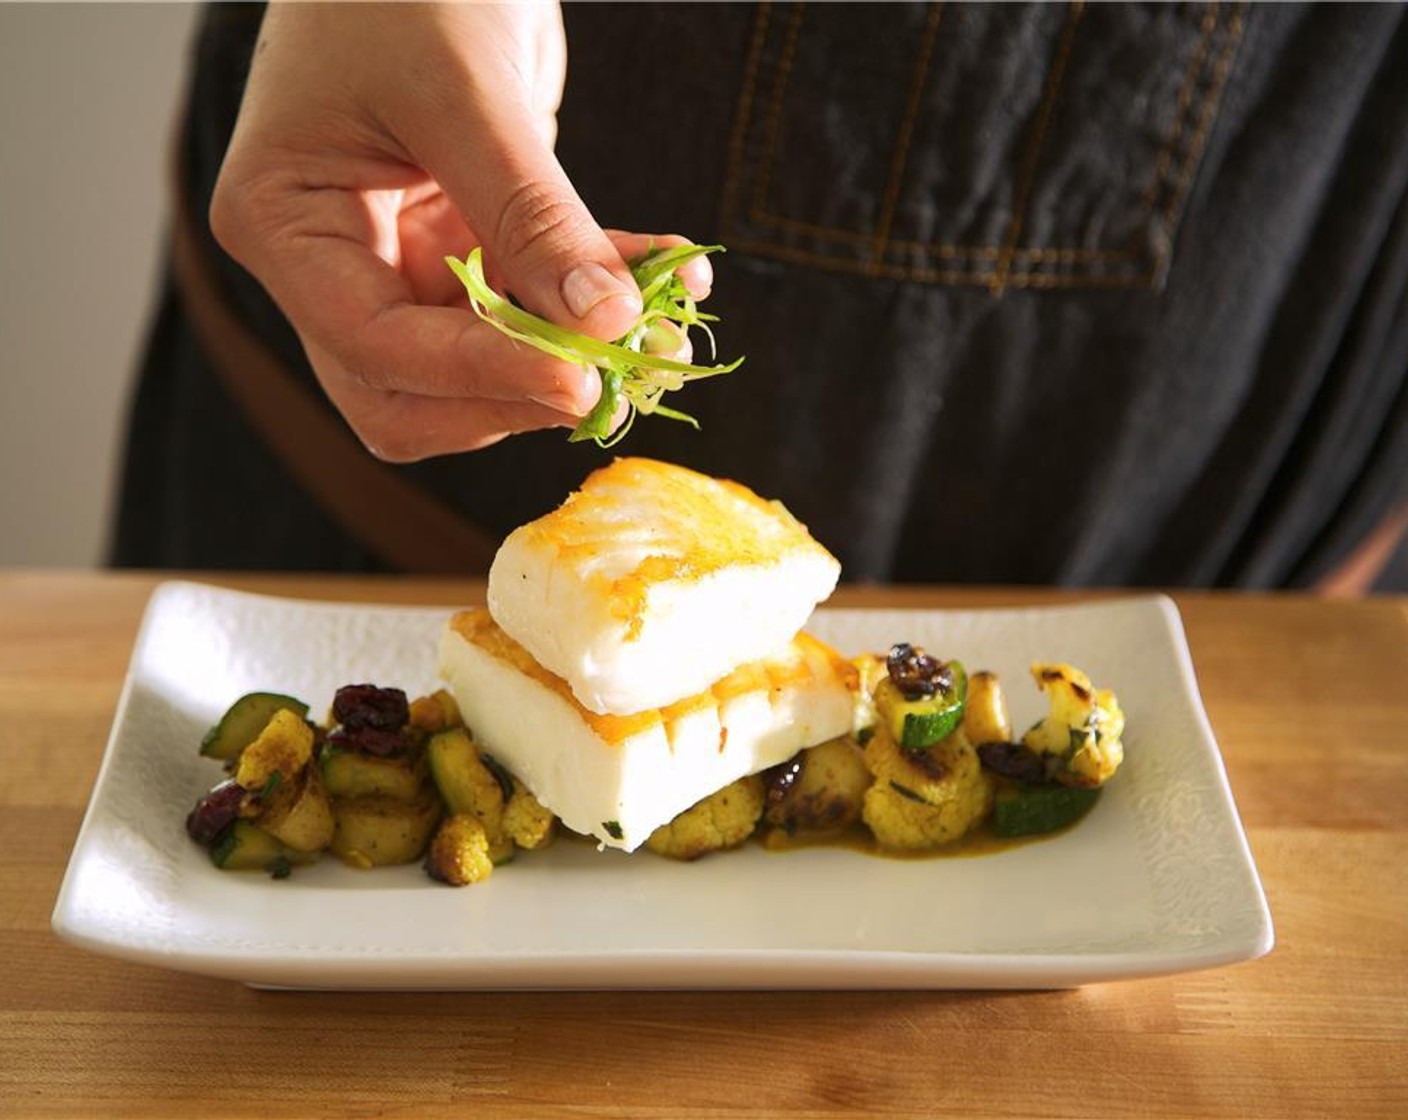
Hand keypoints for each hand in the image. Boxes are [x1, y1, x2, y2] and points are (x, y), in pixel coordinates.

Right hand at [210, 2, 710, 460]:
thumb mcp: (466, 90)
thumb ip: (531, 214)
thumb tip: (603, 324)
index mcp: (285, 223)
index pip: (373, 348)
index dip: (478, 376)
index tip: (578, 382)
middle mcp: (332, 262)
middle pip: (407, 394)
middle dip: (512, 396)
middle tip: (611, 383)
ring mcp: (398, 261)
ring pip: (476, 369)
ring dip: (569, 360)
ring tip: (660, 332)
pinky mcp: (463, 248)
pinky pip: (528, 308)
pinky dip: (594, 305)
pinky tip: (664, 278)